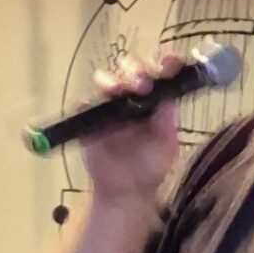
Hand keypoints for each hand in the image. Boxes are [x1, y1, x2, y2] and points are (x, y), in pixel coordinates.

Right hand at [77, 49, 185, 208]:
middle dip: (137, 71)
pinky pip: (83, 103)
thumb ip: (167, 125)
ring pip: (106, 79)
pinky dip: (86, 102)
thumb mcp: (166, 147)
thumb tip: (168, 101)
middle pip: (132, 69)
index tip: (169, 63)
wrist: (125, 190)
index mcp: (155, 98)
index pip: (160, 72)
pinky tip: (89, 106)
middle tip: (142, 84)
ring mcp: (109, 104)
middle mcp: (132, 95)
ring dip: (111, 81)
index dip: (165, 62)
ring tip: (116, 91)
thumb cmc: (150, 166)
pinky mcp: (88, 117)